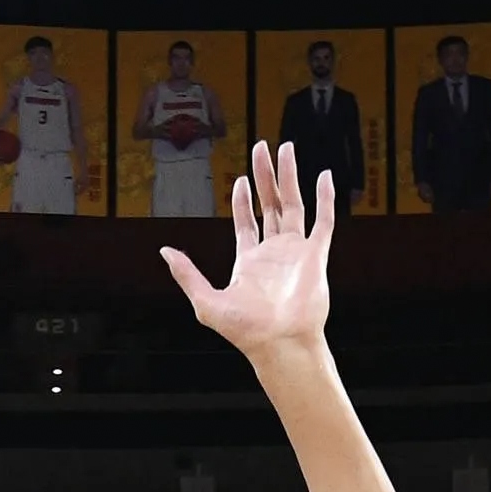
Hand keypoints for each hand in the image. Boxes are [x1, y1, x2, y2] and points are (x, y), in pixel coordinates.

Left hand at [160, 139, 337, 356]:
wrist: (280, 344)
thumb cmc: (246, 331)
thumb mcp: (206, 301)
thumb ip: (187, 274)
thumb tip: (165, 252)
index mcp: (249, 261)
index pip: (246, 221)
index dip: (242, 199)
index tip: (240, 180)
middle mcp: (274, 252)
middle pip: (270, 204)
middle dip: (265, 176)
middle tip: (262, 147)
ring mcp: (296, 252)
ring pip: (294, 204)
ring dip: (289, 176)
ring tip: (286, 148)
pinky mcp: (316, 255)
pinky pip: (323, 220)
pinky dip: (325, 198)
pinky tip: (323, 176)